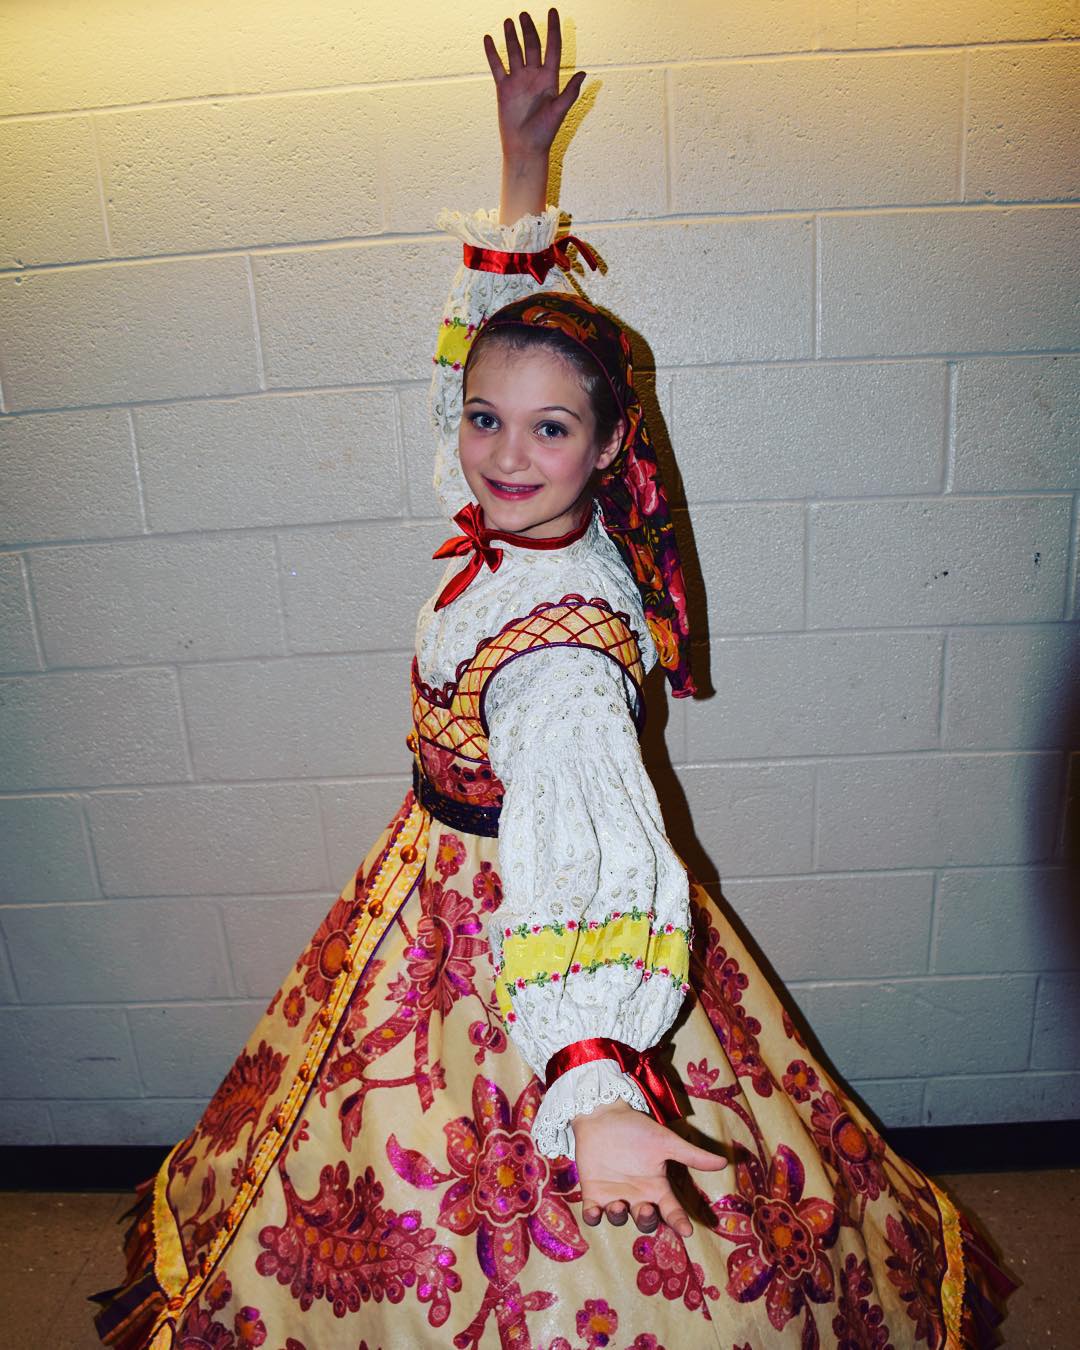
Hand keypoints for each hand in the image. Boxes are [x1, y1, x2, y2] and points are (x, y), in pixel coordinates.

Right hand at [485, 8, 585, 161]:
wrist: (525, 149)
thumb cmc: (544, 133)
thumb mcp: (559, 112)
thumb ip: (570, 92)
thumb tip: (584, 74)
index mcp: (550, 79)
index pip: (553, 48)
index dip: (553, 29)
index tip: (553, 11)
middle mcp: (534, 76)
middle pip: (532, 46)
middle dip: (528, 29)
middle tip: (524, 14)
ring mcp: (518, 81)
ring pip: (514, 52)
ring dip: (511, 37)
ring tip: (508, 21)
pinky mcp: (504, 88)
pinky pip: (498, 66)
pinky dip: (492, 53)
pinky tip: (488, 39)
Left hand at [571, 1100, 727, 1237]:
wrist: (603, 1114)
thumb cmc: (636, 1127)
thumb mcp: (665, 1141)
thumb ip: (691, 1155)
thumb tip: (724, 1162)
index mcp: (656, 1186)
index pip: (671, 1211)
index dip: (679, 1222)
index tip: (687, 1231)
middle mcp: (637, 1196)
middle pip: (646, 1220)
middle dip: (646, 1221)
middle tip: (646, 1210)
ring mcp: (615, 1196)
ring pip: (619, 1219)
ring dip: (619, 1217)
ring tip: (618, 1205)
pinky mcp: (593, 1193)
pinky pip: (592, 1214)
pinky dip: (592, 1218)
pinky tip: (594, 1213)